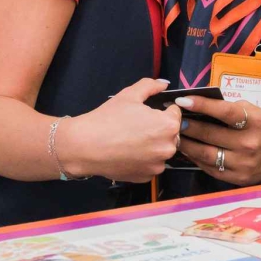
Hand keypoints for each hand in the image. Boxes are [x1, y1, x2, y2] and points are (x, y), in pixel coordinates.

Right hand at [57, 78, 180, 182]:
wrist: (85, 146)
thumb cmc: (108, 118)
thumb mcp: (129, 95)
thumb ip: (150, 86)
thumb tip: (164, 83)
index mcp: (168, 125)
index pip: (175, 113)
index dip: (161, 110)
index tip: (146, 113)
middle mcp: (168, 147)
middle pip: (171, 134)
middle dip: (159, 129)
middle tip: (136, 126)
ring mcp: (158, 165)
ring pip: (161, 150)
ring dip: (153, 145)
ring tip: (131, 140)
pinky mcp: (147, 177)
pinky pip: (151, 164)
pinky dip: (144, 160)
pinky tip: (128, 153)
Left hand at [175, 97, 260, 185]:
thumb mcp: (252, 110)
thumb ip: (228, 108)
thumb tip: (196, 104)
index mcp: (254, 122)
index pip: (224, 112)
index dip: (202, 105)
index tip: (182, 100)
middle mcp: (249, 144)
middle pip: (211, 135)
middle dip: (187, 126)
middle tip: (172, 119)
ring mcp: (243, 164)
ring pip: (206, 155)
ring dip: (187, 144)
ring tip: (175, 136)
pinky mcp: (238, 178)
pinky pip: (211, 168)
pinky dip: (196, 159)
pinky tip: (189, 150)